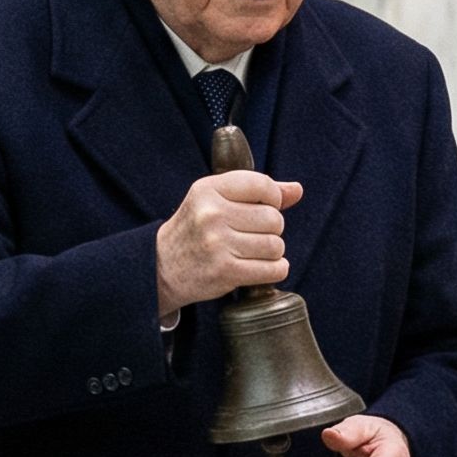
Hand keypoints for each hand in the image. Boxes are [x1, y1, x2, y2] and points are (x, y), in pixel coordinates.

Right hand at [155, 170, 303, 313]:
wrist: (159, 267)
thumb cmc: (196, 230)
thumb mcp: (215, 200)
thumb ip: (257, 191)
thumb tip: (297, 190)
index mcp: (208, 189)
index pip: (263, 185)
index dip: (273, 198)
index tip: (263, 207)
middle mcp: (211, 214)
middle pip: (274, 219)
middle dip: (270, 229)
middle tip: (250, 235)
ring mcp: (217, 244)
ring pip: (276, 245)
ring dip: (271, 252)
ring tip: (250, 252)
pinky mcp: (225, 271)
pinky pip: (274, 269)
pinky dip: (275, 270)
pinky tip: (259, 268)